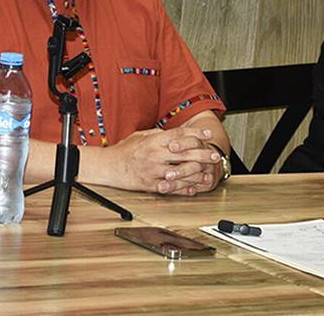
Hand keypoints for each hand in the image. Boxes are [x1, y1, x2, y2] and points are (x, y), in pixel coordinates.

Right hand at [105, 125, 220, 194]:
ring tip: (209, 174)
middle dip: (203, 154)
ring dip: (197, 174)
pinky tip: (193, 188)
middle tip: (215, 155)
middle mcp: (155, 155)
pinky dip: (184, 189)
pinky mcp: (151, 185)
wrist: (108, 166)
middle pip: (185, 153)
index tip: (208, 135)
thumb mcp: (141, 135)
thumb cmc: (124, 150)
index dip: (196, 135)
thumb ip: (159, 134)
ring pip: (181, 173)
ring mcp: (153, 171)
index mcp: (153, 141)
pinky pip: (171, 188)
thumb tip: (176, 133)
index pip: (179, 136)